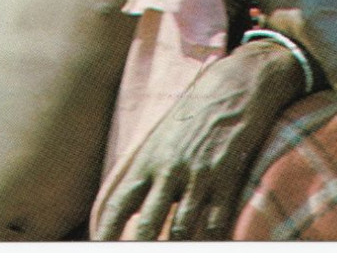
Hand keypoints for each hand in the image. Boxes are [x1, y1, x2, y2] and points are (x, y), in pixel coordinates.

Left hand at [92, 40, 306, 240]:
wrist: (237, 83)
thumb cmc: (197, 108)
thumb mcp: (164, 134)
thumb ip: (148, 169)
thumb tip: (132, 205)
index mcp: (149, 157)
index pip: (119, 205)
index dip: (107, 233)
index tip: (99, 249)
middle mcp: (169, 168)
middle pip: (146, 225)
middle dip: (139, 248)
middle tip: (135, 260)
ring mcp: (198, 174)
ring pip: (180, 229)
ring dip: (175, 247)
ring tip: (172, 256)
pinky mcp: (226, 176)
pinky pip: (215, 221)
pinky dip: (209, 239)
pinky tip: (206, 246)